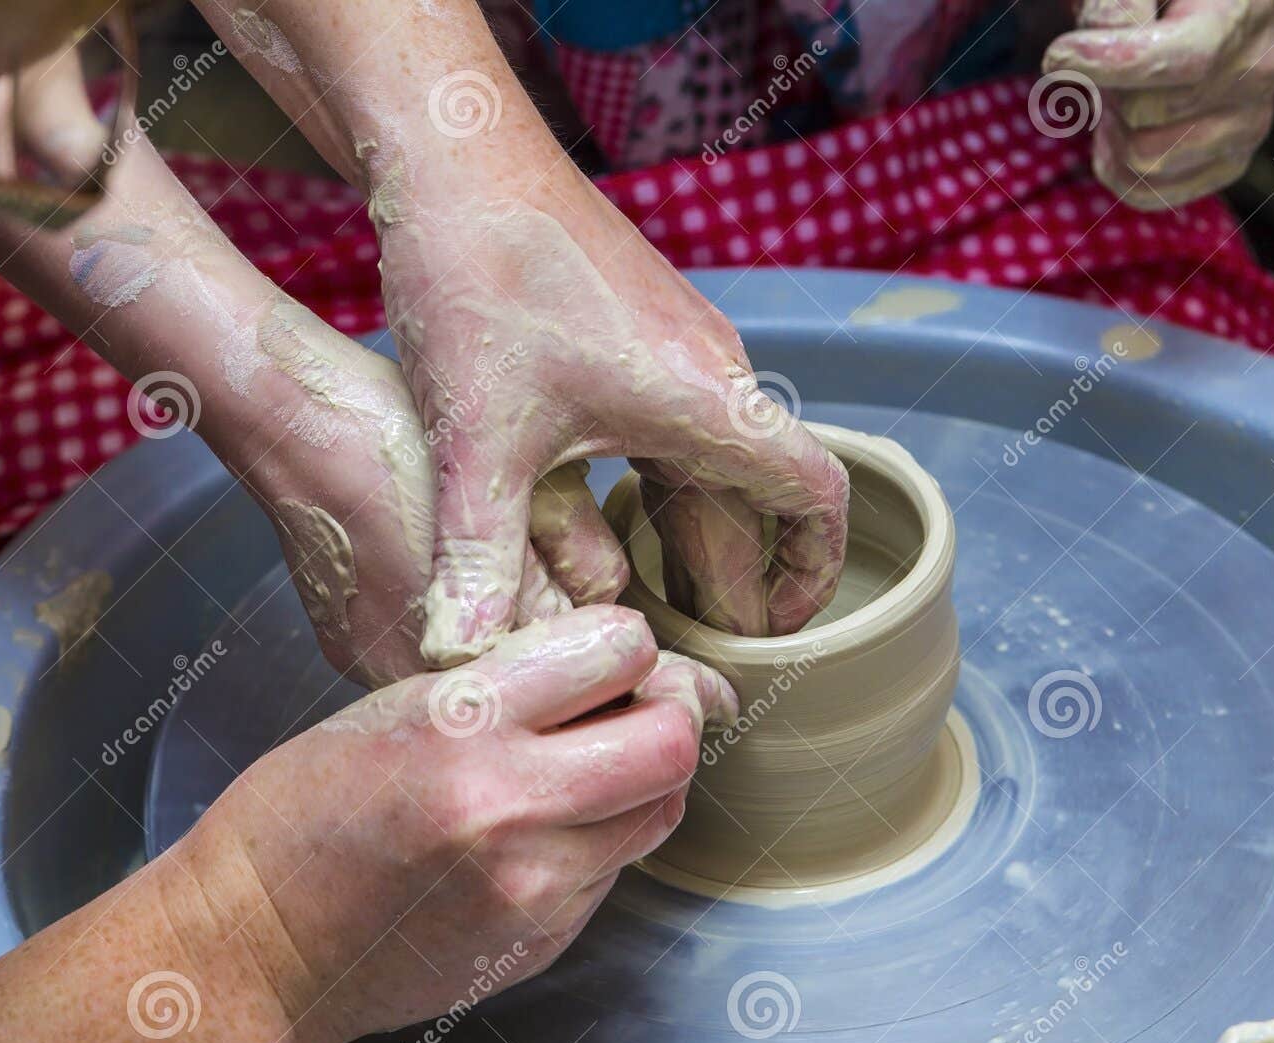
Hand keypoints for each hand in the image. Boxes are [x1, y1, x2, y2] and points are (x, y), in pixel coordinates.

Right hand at [179, 606, 737, 1042]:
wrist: (252, 946)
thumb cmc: (299, 815)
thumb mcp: (394, 707)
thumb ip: (510, 685)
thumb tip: (612, 669)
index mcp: (463, 723)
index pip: (618, 650)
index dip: (625, 641)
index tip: (612, 649)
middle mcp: (512, 807)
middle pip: (670, 741)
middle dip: (668, 708)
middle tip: (640, 700)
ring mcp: (535, 886)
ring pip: (661, 811)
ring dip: (644, 776)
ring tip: (593, 762)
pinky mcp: (544, 940)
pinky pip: (615, 869)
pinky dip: (601, 838)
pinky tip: (545, 829)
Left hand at [180, 0, 849, 661]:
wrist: (457, 156)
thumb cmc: (480, 275)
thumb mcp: (479, 435)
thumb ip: (477, 555)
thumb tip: (466, 656)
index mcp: (704, 400)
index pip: (816, 495)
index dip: (814, 571)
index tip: (778, 628)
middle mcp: (711, 371)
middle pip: (758, 493)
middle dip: (737, 574)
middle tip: (698, 643)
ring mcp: (678, 345)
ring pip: (713, 459)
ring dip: (696, 529)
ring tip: (657, 598)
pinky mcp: (639, 328)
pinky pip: (679, 423)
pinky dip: (664, 483)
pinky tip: (607, 515)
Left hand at [1046, 0, 1273, 209]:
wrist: (1192, 10)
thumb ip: (1119, 5)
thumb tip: (1104, 45)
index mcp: (1243, 12)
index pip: (1180, 60)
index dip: (1111, 64)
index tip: (1058, 55)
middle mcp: (1261, 71)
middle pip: (1146, 112)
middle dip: (1107, 90)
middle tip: (1102, 65)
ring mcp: (1250, 124)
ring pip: (1143, 159)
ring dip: (1111, 129)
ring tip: (1116, 95)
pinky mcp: (1229, 164)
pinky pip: (1147, 194)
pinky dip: (1115, 167)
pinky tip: (1118, 130)